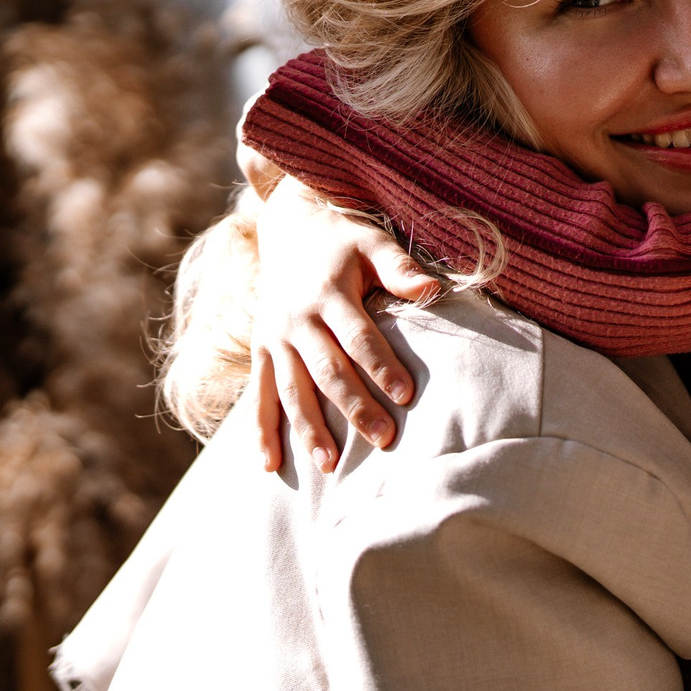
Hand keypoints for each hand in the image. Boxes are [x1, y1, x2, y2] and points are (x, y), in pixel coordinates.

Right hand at [250, 176, 444, 470]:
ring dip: (309, 428)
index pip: (358, 336)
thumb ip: (399, 267)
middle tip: (383, 439)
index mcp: (328, 293)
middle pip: (327, 370)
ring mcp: (275, 338)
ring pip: (292, 389)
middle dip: (355, 406)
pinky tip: (270, 465)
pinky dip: (261, 430)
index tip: (405, 395)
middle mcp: (297, 320)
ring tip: (330, 464)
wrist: (289, 225)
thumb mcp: (371, 241)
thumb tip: (431, 289)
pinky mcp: (261, 350)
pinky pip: (259, 394)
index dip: (381, 365)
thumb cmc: (343, 239)